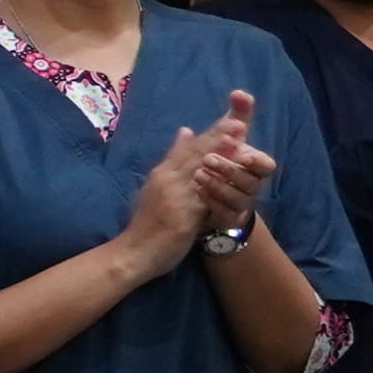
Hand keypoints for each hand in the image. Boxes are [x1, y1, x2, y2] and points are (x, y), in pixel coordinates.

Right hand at [122, 93, 267, 274]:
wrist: (133, 252)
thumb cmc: (146, 223)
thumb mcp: (156, 187)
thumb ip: (172, 160)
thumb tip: (185, 131)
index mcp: (162, 173)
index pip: (189, 149)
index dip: (211, 135)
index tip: (230, 120)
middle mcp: (167, 179)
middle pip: (196, 155)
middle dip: (218, 138)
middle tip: (239, 123)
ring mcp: (174, 196)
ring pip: (200, 171)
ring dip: (220, 155)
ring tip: (238, 141)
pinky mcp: (182, 214)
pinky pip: (203, 196)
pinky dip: (218, 183)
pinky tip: (233, 177)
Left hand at [181, 92, 279, 234]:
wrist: (207, 197)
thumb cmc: (221, 162)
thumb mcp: (225, 139)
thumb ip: (235, 117)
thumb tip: (239, 93)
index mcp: (254, 167)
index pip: (266, 166)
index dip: (254, 160)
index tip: (239, 150)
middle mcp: (252, 186)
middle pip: (250, 182)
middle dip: (230, 169)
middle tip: (207, 158)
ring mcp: (241, 204)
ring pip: (237, 198)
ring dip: (217, 184)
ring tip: (197, 174)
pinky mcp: (228, 218)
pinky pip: (224, 213)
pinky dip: (210, 201)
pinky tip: (196, 190)